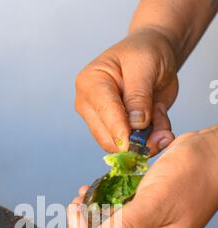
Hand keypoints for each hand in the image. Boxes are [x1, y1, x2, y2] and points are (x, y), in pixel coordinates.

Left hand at [68, 126, 217, 227]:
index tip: (75, 217)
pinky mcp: (141, 216)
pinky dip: (99, 207)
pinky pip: (113, 220)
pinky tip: (94, 191)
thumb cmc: (193, 176)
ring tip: (83, 196)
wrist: (212, 154)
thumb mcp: (156, 202)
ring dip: (88, 219)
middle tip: (76, 206)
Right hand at [75, 28, 177, 154]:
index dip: (121, 131)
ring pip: (121, 147)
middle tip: (165, 134)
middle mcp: (90, 105)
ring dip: (147, 141)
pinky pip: (132, 146)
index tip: (137, 144)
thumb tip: (136, 124)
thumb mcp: (146, 65)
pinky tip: (160, 123)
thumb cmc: (147, 52)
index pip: (104, 113)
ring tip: (162, 118)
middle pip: (108, 138)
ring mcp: (101, 120)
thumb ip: (139, 95)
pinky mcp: (116, 131)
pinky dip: (150, 140)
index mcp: (91, 83)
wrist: (155, 54)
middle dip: (137, 141)